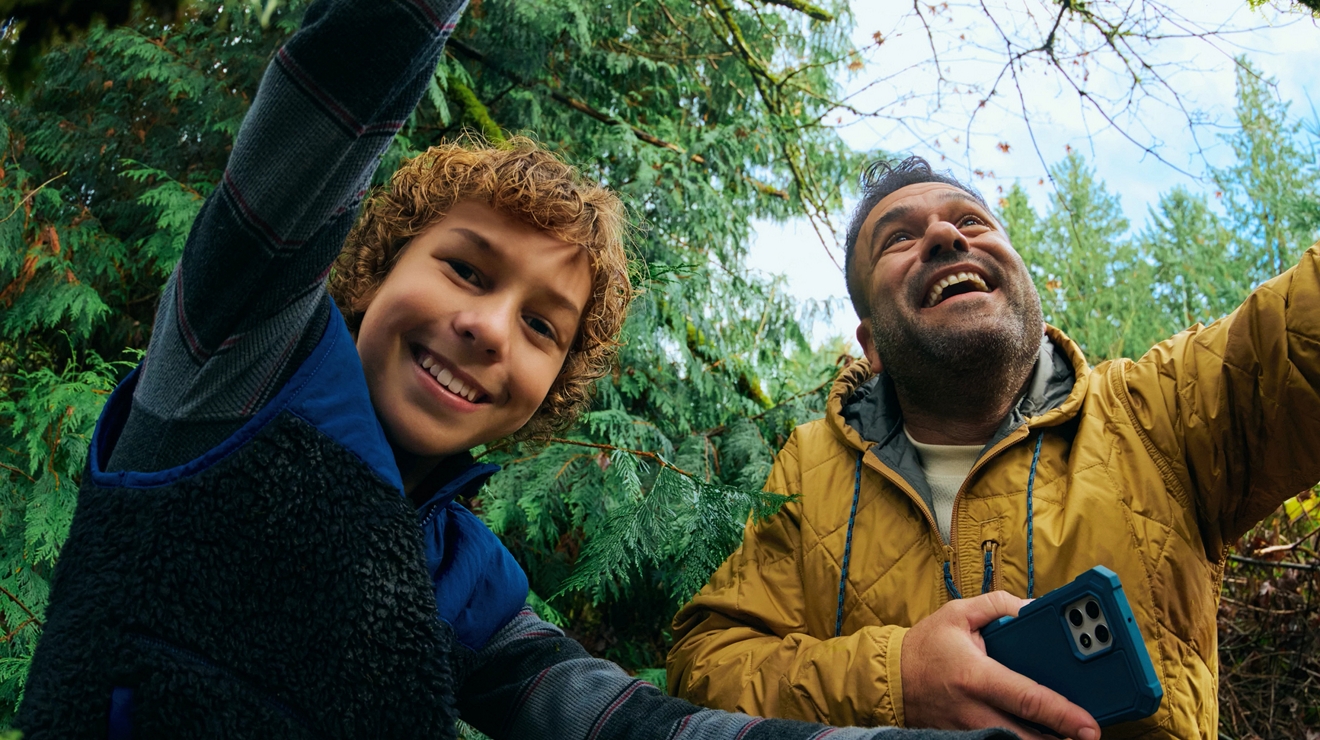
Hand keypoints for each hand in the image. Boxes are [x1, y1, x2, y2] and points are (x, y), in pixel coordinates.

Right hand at [900, 590, 1100, 739]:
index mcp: (976, 676)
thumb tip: (1033, 609)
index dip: (1063, 714)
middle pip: (1027, 738)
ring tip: (1066, 736)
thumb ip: (999, 605)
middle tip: (1087, 736)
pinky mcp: (963, 738)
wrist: (889, 677)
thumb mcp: (958, 613)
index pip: (1028, 699)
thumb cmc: (925, 645)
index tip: (1090, 725)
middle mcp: (974, 709)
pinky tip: (1034, 735)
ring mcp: (968, 730)